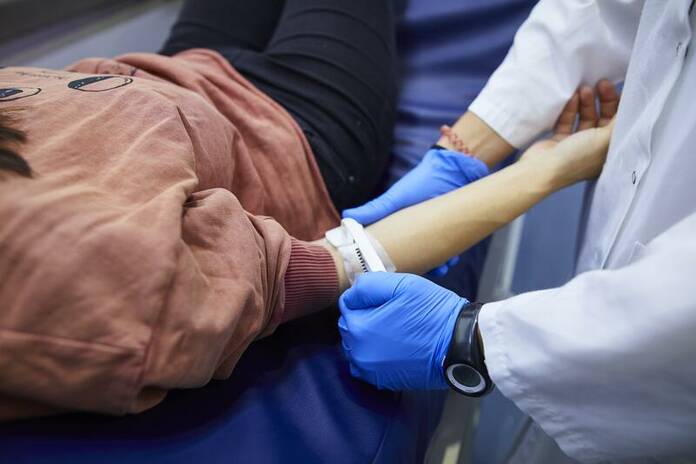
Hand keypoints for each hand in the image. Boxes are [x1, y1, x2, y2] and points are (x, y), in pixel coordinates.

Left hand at [338, 273, 467, 389]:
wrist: (461, 345)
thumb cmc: (433, 312)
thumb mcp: (402, 285)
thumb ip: (368, 285)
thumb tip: (351, 292)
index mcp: (360, 328)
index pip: (346, 306)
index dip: (364, 298)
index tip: (384, 299)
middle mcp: (359, 354)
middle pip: (349, 328)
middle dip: (364, 317)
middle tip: (391, 312)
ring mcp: (371, 371)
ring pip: (356, 348)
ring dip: (367, 338)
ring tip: (393, 329)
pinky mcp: (385, 382)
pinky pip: (367, 366)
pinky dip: (373, 356)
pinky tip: (393, 347)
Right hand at [343, 148, 488, 274]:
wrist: (452, 171)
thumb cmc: (420, 182)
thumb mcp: (396, 198)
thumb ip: (375, 209)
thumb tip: (346, 216)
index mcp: (399, 229)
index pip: (390, 252)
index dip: (389, 264)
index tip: (389, 274)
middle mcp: (415, 235)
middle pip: (413, 259)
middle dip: (416, 268)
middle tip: (419, 272)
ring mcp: (434, 235)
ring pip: (432, 259)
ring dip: (436, 267)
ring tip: (440, 267)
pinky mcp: (451, 234)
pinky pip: (449, 253)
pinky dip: (450, 259)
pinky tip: (450, 260)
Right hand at [521, 80, 617, 186]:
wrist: (542, 169)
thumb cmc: (577, 157)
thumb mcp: (605, 139)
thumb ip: (619, 121)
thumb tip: (633, 105)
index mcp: (609, 153)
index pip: (620, 125)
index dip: (622, 107)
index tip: (622, 88)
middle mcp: (595, 149)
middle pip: (604, 119)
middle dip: (604, 100)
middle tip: (602, 83)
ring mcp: (576, 144)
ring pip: (586, 118)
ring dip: (587, 102)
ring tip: (584, 88)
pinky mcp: (560, 140)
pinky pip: (569, 121)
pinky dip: (571, 109)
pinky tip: (572, 98)